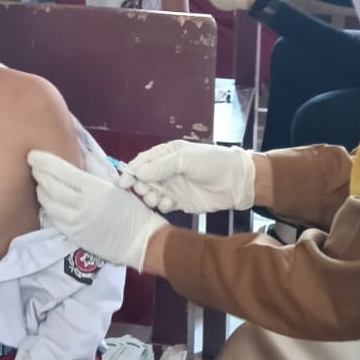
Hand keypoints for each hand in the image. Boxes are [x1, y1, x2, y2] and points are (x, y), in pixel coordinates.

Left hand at [29, 150, 166, 269]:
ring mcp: (76, 222)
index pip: (61, 171)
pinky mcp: (73, 235)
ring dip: (40, 190)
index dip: (43, 161)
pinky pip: (52, 218)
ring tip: (40, 182)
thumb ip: (93, 165)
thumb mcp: (113, 181)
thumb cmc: (127, 206)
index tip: (33, 154)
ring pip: (47, 203)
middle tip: (34, 165)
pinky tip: (47, 200)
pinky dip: (46, 207)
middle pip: (50, 186)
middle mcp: (82, 204)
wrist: (137, 239)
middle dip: (39, 173)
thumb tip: (77, 147)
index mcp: (94, 187)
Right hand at [119, 140, 255, 212]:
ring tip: (157, 198)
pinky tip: (169, 204)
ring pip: (151, 193)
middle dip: (140, 186)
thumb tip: (138, 172)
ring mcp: (173, 186)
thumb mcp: (186, 158)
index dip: (131, 171)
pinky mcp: (180, 201)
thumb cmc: (212, 162)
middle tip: (144, 190)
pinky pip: (163, 205)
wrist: (236, 182)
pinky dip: (162, 205)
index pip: (143, 162)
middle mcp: (167, 170)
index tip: (123, 183)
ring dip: (150, 196)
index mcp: (167, 154)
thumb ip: (161, 166)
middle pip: (144, 179)